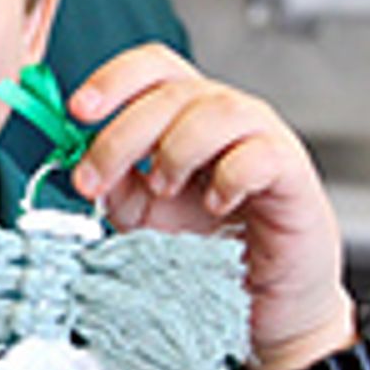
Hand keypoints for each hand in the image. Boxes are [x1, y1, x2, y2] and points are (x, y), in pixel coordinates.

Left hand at [67, 44, 352, 369]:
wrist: (267, 301)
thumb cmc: (211, 250)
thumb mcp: (145, 218)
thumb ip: (116, 188)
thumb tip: (84, 166)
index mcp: (186, 114)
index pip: (152, 68)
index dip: (113, 79)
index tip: (77, 111)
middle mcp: (225, 116)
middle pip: (171, 91)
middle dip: (122, 134)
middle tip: (94, 178)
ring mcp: (263, 139)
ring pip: (217, 110)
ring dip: (175, 149)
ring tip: (162, 190)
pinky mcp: (292, 174)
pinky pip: (261, 154)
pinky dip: (228, 176)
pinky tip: (214, 203)